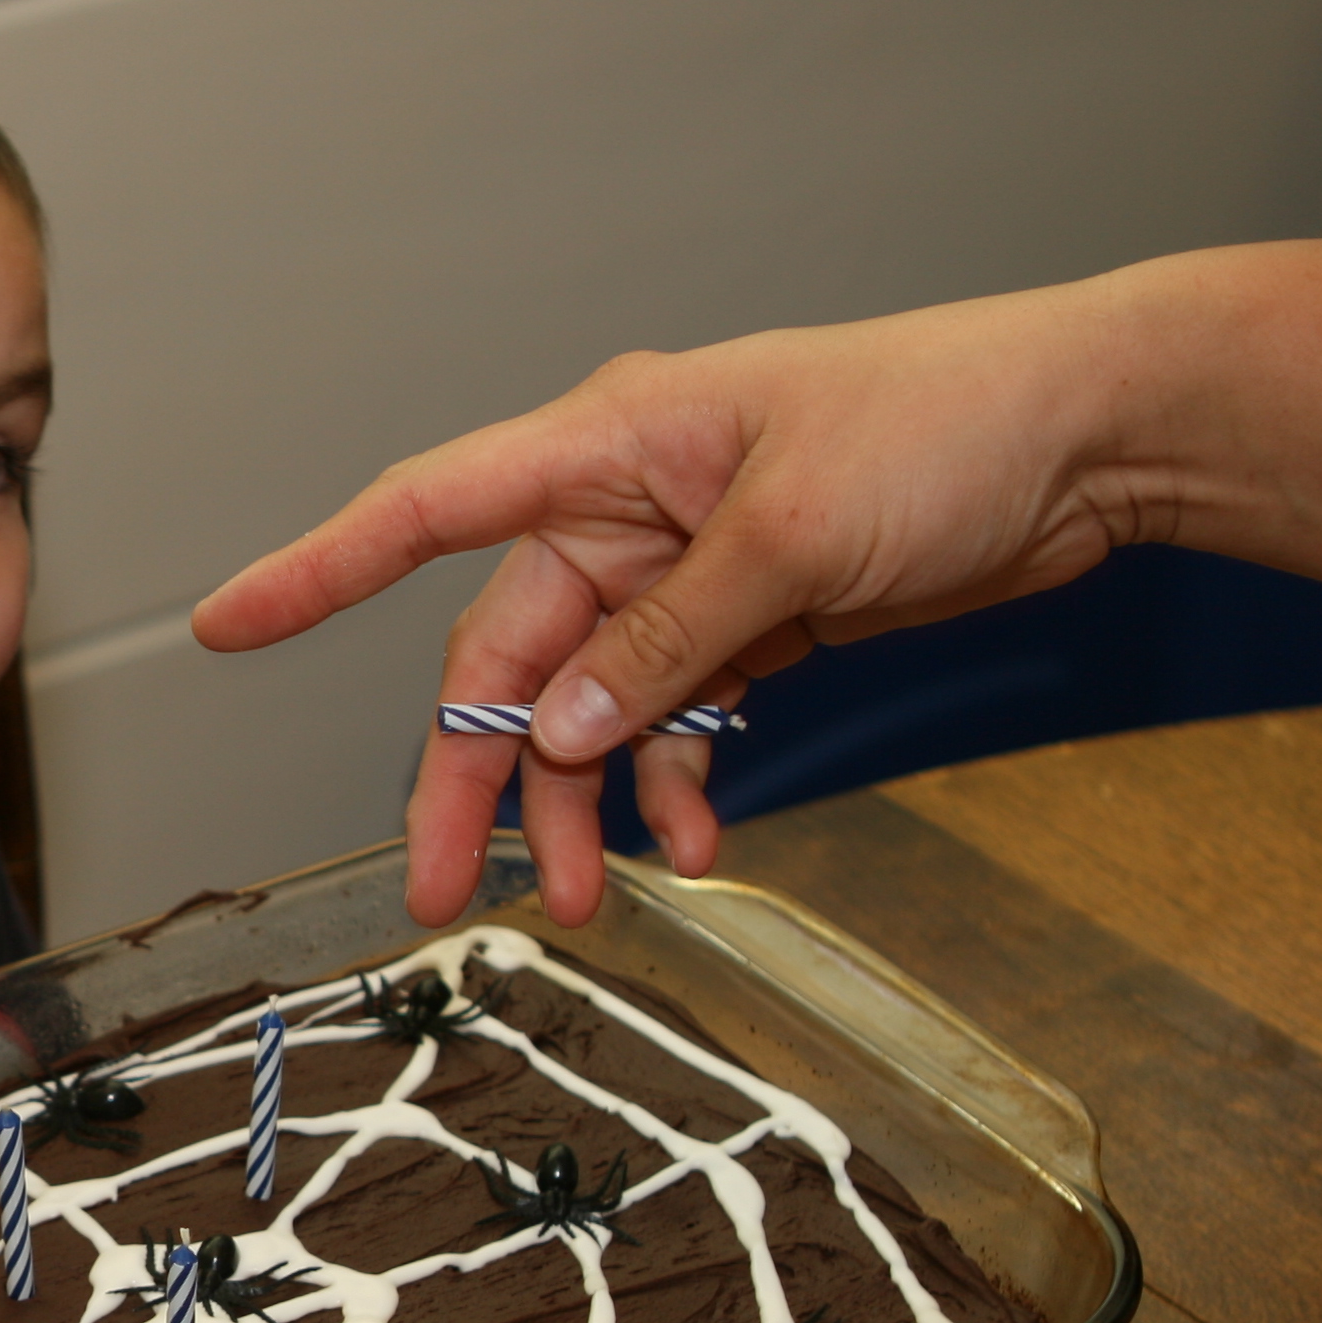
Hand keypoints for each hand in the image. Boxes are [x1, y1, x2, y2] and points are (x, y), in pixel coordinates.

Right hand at [193, 276, 1153, 923]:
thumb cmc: (952, 424)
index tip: (226, 626)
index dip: (316, 571)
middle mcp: (626, 509)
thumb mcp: (796, 534)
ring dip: (582, 805)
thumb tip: (558, 733)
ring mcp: (684, 571)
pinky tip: (696, 846)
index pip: (426, 510)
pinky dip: (673, 786)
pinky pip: (672, 721)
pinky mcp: (747, 622)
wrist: (1096, 434)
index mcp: (610, 448)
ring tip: (596, 899)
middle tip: (445, 894)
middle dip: (476, 778)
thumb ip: (667, 643)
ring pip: (584, 709)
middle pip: (504, 657)